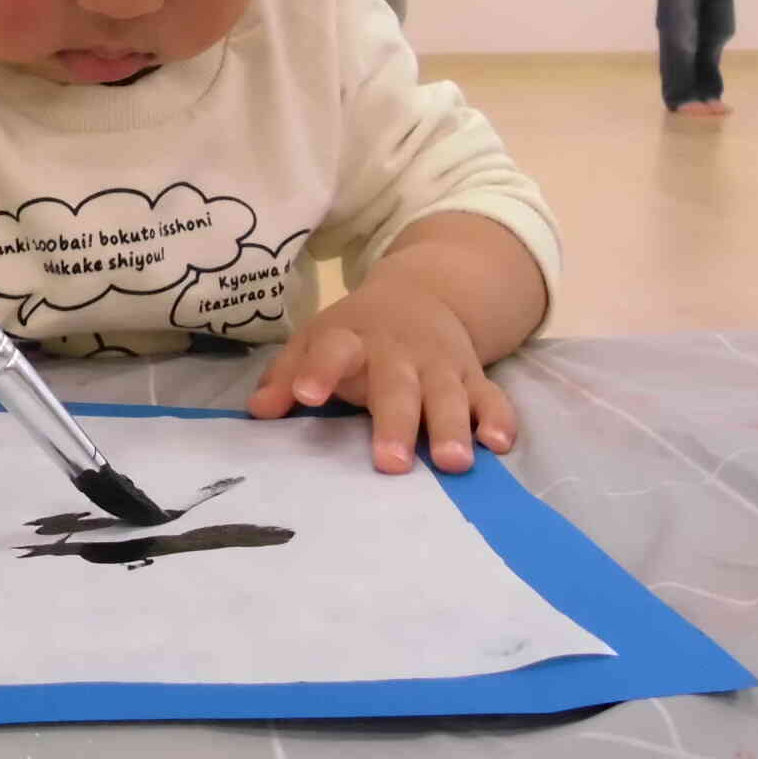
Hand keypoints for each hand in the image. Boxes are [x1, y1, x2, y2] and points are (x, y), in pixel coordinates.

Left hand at [246, 275, 516, 474]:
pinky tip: (497, 444)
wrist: (421, 295)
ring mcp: (440, 365)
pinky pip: (491, 398)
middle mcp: (399, 352)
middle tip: (389, 463)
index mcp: (352, 339)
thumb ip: (285, 375)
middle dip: (395, 423)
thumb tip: (258, 411)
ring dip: (452, 428)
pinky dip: (498, 419)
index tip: (304, 396)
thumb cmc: (355, 334)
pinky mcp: (473, 377)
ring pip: (448, 396)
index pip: (332, 350)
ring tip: (452, 463)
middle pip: (397, 385)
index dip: (318, 370)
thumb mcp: (316, 340)